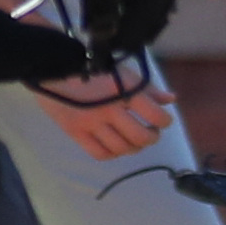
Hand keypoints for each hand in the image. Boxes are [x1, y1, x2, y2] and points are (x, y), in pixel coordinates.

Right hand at [33, 66, 176, 160]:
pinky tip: (115, 145)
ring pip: (122, 148)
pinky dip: (113, 153)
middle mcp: (109, 109)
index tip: (162, 121)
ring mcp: (91, 123)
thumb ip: (148, 89)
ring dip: (134, 147)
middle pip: (140, 137)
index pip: (156, 116)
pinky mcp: (75, 132)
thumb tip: (171, 100)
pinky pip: (100, 153)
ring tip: (134, 139)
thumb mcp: (124, 74)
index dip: (164, 122)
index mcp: (125, 91)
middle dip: (151, 138)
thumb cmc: (94, 71)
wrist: (54, 70)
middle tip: (150, 132)